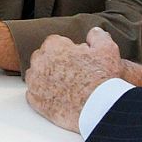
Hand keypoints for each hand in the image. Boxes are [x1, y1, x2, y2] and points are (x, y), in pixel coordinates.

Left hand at [24, 27, 141, 132]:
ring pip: (37, 75)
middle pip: (44, 57)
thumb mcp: (107, 50)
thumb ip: (98, 36)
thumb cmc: (102, 78)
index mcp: (53, 46)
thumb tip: (93, 32)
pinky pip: (34, 94)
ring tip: (66, 86)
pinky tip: (58, 97)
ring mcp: (35, 82)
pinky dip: (44, 95)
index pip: (56, 42)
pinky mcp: (34, 101)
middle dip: (55, 62)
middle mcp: (39, 62)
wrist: (98, 108)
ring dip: (47, 78)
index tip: (77, 59)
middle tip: (73, 73)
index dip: (68, 50)